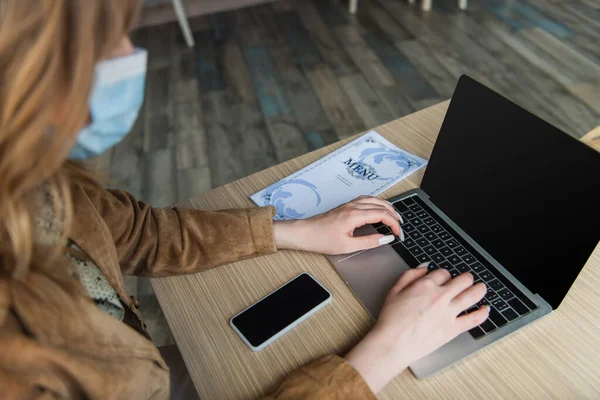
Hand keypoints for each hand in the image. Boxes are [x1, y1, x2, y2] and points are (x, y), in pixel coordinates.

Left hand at [273, 196, 402, 253]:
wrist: (305, 233)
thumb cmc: (322, 239)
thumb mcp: (348, 246)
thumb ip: (369, 242)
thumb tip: (385, 239)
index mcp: (355, 215)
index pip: (382, 215)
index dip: (394, 224)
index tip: (398, 234)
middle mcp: (353, 206)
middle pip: (381, 205)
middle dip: (394, 215)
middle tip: (400, 227)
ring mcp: (349, 204)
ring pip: (374, 200)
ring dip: (386, 207)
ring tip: (394, 217)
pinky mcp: (346, 206)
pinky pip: (366, 200)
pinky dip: (376, 203)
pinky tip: (378, 209)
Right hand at [345, 266, 488, 393]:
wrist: (394, 342)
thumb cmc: (391, 319)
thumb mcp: (394, 290)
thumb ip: (410, 275)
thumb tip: (424, 267)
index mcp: (426, 285)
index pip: (443, 273)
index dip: (445, 274)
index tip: (445, 278)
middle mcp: (440, 296)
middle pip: (462, 280)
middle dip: (467, 278)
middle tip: (468, 279)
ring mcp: (449, 313)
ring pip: (472, 295)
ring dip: (479, 289)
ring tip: (481, 288)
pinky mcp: (454, 328)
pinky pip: (474, 319)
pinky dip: (482, 313)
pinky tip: (485, 309)